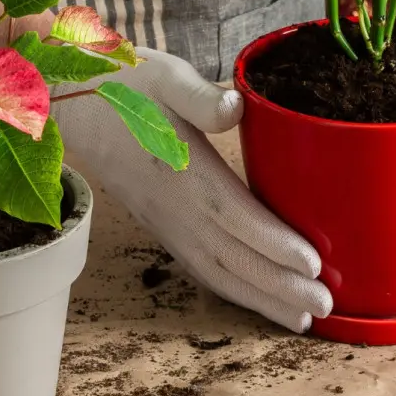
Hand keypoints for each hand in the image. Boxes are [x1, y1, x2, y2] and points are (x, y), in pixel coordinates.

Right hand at [50, 49, 332, 332]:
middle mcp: (173, 207)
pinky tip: (257, 300)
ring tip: (301, 319)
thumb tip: (235, 106)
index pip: (233, 214)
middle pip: (231, 257)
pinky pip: (199, 268)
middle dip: (279, 285)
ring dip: (260, 298)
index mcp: (180, 170)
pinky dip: (232, 290)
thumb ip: (199, 95)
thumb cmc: (123, 87)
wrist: (70, 108)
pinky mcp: (161, 227)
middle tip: (324, 306)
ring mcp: (165, 222)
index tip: (313, 263)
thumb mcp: (163, 76)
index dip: (273, 242)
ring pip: (216, 271)